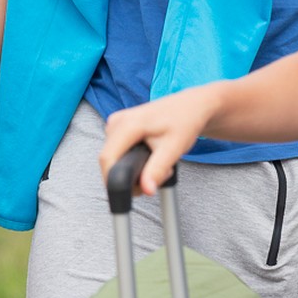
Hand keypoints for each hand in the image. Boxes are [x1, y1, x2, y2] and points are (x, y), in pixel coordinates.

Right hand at [97, 85, 221, 198]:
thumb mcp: (173, 148)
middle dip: (127, 175)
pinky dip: (130, 158)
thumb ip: (157, 169)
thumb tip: (146, 189)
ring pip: (112, 156)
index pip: (107, 159)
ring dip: (130, 167)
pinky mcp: (119, 126)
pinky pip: (116, 149)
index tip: (132, 191)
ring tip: (155, 163)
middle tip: (153, 176)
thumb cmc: (184, 122)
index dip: (113, 181)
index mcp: (127, 124)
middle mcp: (117, 121)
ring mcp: (116, 122)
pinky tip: (148, 155)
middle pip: (108, 160)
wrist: (190, 106)